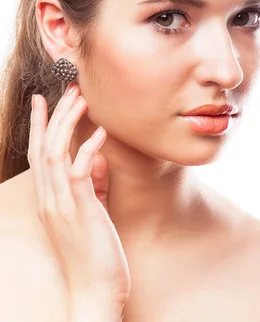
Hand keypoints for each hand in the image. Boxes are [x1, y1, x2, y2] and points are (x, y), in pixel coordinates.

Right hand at [28, 82, 130, 310]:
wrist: (95, 290)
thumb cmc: (95, 253)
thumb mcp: (88, 215)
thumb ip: (88, 189)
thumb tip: (96, 164)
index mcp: (48, 200)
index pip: (38, 155)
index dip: (40, 126)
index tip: (43, 100)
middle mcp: (49, 199)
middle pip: (44, 147)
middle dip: (55, 115)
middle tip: (69, 88)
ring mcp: (61, 205)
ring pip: (56, 153)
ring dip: (68, 124)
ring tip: (82, 99)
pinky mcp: (80, 210)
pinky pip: (79, 172)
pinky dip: (88, 149)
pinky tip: (102, 132)